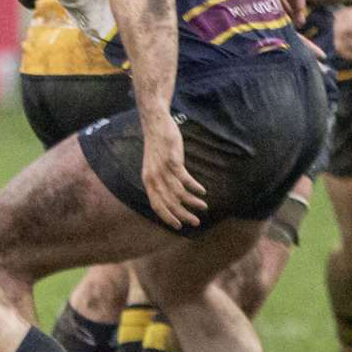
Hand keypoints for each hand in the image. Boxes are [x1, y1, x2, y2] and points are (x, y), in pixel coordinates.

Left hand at [140, 111, 206, 229]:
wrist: (155, 124)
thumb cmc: (157, 147)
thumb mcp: (154, 166)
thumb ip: (160, 181)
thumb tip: (170, 196)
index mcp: (148, 181)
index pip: (156, 205)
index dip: (167, 217)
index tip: (179, 226)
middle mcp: (153, 177)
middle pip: (169, 202)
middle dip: (183, 215)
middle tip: (196, 222)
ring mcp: (162, 169)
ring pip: (178, 192)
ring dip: (192, 202)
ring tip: (204, 206)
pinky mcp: (172, 159)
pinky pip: (184, 178)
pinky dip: (194, 186)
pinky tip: (202, 191)